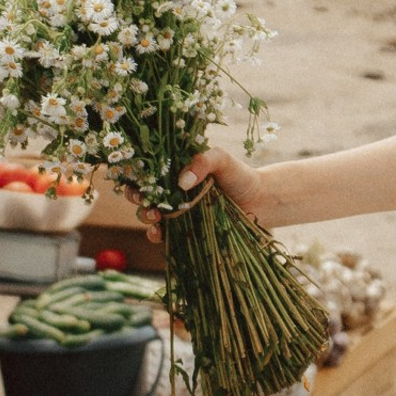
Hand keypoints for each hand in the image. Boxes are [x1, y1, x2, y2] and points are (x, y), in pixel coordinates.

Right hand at [144, 145, 269, 240]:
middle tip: (145, 200)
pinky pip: (164, 236)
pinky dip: (157, 236)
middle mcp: (171, 192)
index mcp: (174, 171)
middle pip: (142, 194)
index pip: (146, 171)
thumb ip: (203, 162)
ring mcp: (176, 213)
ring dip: (145, 217)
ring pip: (150, 216)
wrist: (259, 201)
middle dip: (137, 198)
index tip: (137, 178)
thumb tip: (182, 182)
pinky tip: (159, 233)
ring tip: (155, 217)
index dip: (136, 174)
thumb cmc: (239, 175)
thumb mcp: (222, 160)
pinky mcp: (184, 232)